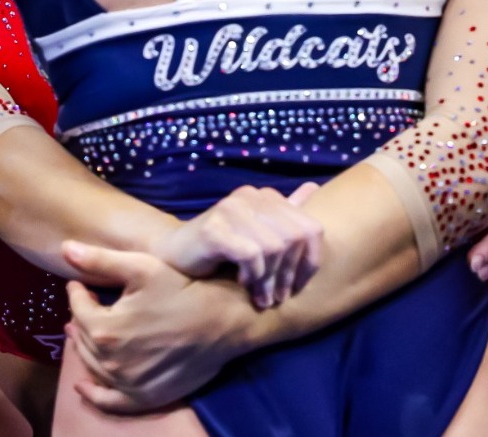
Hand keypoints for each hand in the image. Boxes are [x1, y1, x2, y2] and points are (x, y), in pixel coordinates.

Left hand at [61, 241, 248, 412]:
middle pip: (82, 338)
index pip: (77, 309)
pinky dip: (94, 394)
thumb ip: (100, 260)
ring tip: (83, 332)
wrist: (224, 322)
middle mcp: (111, 361)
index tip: (78, 285)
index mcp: (104, 328)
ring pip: (92, 365)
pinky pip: (110, 401)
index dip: (76, 293)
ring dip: (84, 347)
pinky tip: (83, 386)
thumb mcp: (141, 267)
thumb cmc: (183, 290)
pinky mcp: (144, 397)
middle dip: (79, 319)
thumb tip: (65, 249)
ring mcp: (127, 383)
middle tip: (83, 307)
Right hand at [154, 183, 321, 308]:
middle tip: (278, 298)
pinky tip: (242, 284)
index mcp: (266, 196)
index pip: (311, 228)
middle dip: (289, 274)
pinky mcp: (213, 227)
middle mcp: (250, 196)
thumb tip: (313, 188)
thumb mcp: (258, 235)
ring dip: (270, 281)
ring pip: (274, 248)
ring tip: (262, 298)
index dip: (310, 262)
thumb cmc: (220, 251)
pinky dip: (252, 275)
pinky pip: (251, 254)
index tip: (297, 286)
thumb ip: (284, 216)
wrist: (173, 255)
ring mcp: (230, 209)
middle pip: (295, 238)